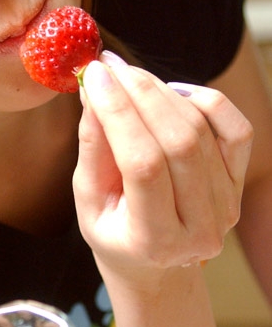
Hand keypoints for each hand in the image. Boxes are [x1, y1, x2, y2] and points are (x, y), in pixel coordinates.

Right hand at [73, 58, 252, 275]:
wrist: (154, 260)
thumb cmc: (112, 229)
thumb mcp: (88, 199)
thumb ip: (93, 147)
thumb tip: (94, 89)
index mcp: (154, 241)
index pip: (142, 164)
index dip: (119, 114)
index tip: (94, 77)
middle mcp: (200, 228)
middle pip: (179, 142)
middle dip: (141, 94)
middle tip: (110, 66)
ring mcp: (226, 206)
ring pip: (202, 130)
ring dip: (162, 92)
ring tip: (129, 76)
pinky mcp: (239, 184)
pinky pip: (235, 128)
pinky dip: (206, 100)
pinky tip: (172, 90)